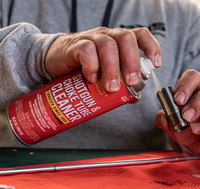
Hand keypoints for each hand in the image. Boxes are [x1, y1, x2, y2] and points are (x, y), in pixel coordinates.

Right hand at [45, 27, 160, 91]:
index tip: (155, 64)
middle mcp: (107, 36)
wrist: (57, 60)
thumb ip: (119, 83)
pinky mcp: (75, 46)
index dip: (151, 47)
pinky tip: (92, 78)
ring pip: (107, 45)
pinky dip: (92, 66)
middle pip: (126, 39)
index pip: (139, 35)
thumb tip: (133, 97)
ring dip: (112, 68)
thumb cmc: (85, 67)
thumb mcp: (105, 74)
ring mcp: (91, 39)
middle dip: (131, 62)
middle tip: (130, 82)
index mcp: (118, 41)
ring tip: (111, 87)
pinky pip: (86, 50)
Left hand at [155, 70, 199, 153]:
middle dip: (195, 102)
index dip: (184, 86)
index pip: (190, 77)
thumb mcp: (171, 123)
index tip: (178, 100)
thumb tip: (163, 119)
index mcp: (191, 87)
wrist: (196, 143)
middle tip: (186, 116)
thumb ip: (163, 118)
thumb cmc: (184, 128)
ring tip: (194, 128)